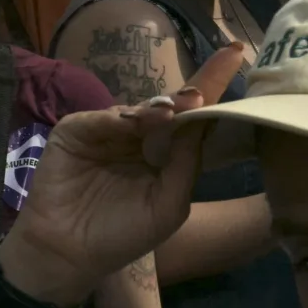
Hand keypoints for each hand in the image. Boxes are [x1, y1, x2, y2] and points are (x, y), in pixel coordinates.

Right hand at [0, 43, 248, 305]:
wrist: (70, 253)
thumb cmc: (122, 235)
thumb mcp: (168, 204)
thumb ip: (185, 163)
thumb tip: (201, 119)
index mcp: (160, 153)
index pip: (190, 118)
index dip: (211, 88)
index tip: (237, 54)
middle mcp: (135, 136)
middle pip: (167, 104)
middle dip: (193, 89)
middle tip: (218, 72)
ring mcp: (105, 130)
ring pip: (137, 109)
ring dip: (159, 107)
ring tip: (179, 108)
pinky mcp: (76, 131)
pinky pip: (103, 119)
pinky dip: (122, 119)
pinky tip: (141, 121)